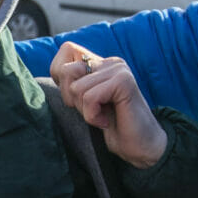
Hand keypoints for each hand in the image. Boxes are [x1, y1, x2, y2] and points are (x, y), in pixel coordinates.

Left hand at [49, 42, 167, 168]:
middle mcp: (110, 62)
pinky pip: (90, 98)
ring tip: (103, 117)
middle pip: (66, 72)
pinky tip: (107, 121)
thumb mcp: (85, 103)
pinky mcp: (123, 81)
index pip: (66, 50)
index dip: (62, 80)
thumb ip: (73, 83)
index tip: (81, 101)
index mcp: (101, 63)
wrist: (140, 147)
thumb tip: (57, 72)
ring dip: (86, 111)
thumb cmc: (112, 127)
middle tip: (94, 111)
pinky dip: (93, 117)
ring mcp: (118, 70)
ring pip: (76, 88)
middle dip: (73, 99)